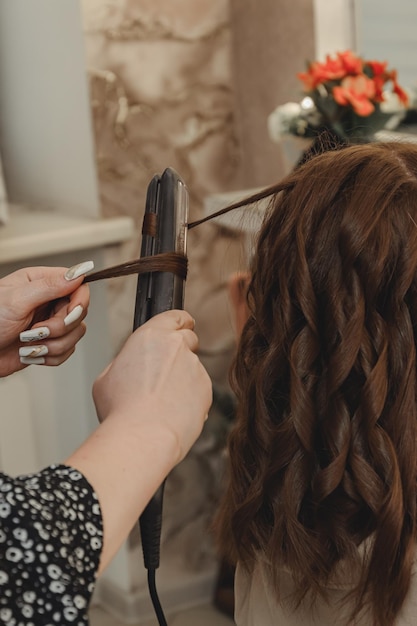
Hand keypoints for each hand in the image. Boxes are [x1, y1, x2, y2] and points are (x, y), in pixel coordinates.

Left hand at [0, 263, 91, 376]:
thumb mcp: (17, 300)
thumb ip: (50, 286)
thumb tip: (78, 272)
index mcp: (41, 283)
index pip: (78, 286)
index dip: (80, 301)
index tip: (69, 313)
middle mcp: (48, 301)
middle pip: (79, 313)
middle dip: (60, 327)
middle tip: (37, 330)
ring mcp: (49, 323)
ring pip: (75, 334)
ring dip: (53, 345)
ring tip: (28, 344)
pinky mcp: (49, 343)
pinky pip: (67, 351)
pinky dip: (50, 357)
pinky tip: (30, 353)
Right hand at [93, 310, 212, 463]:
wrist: (143, 437)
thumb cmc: (121, 411)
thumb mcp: (106, 378)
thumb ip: (125, 362)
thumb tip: (132, 366)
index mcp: (151, 336)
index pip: (175, 316)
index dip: (179, 322)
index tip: (181, 326)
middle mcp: (177, 346)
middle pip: (188, 340)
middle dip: (181, 351)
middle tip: (165, 372)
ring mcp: (195, 368)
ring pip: (192, 369)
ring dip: (182, 380)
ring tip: (161, 403)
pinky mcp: (206, 389)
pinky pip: (199, 391)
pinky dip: (190, 399)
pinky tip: (171, 413)